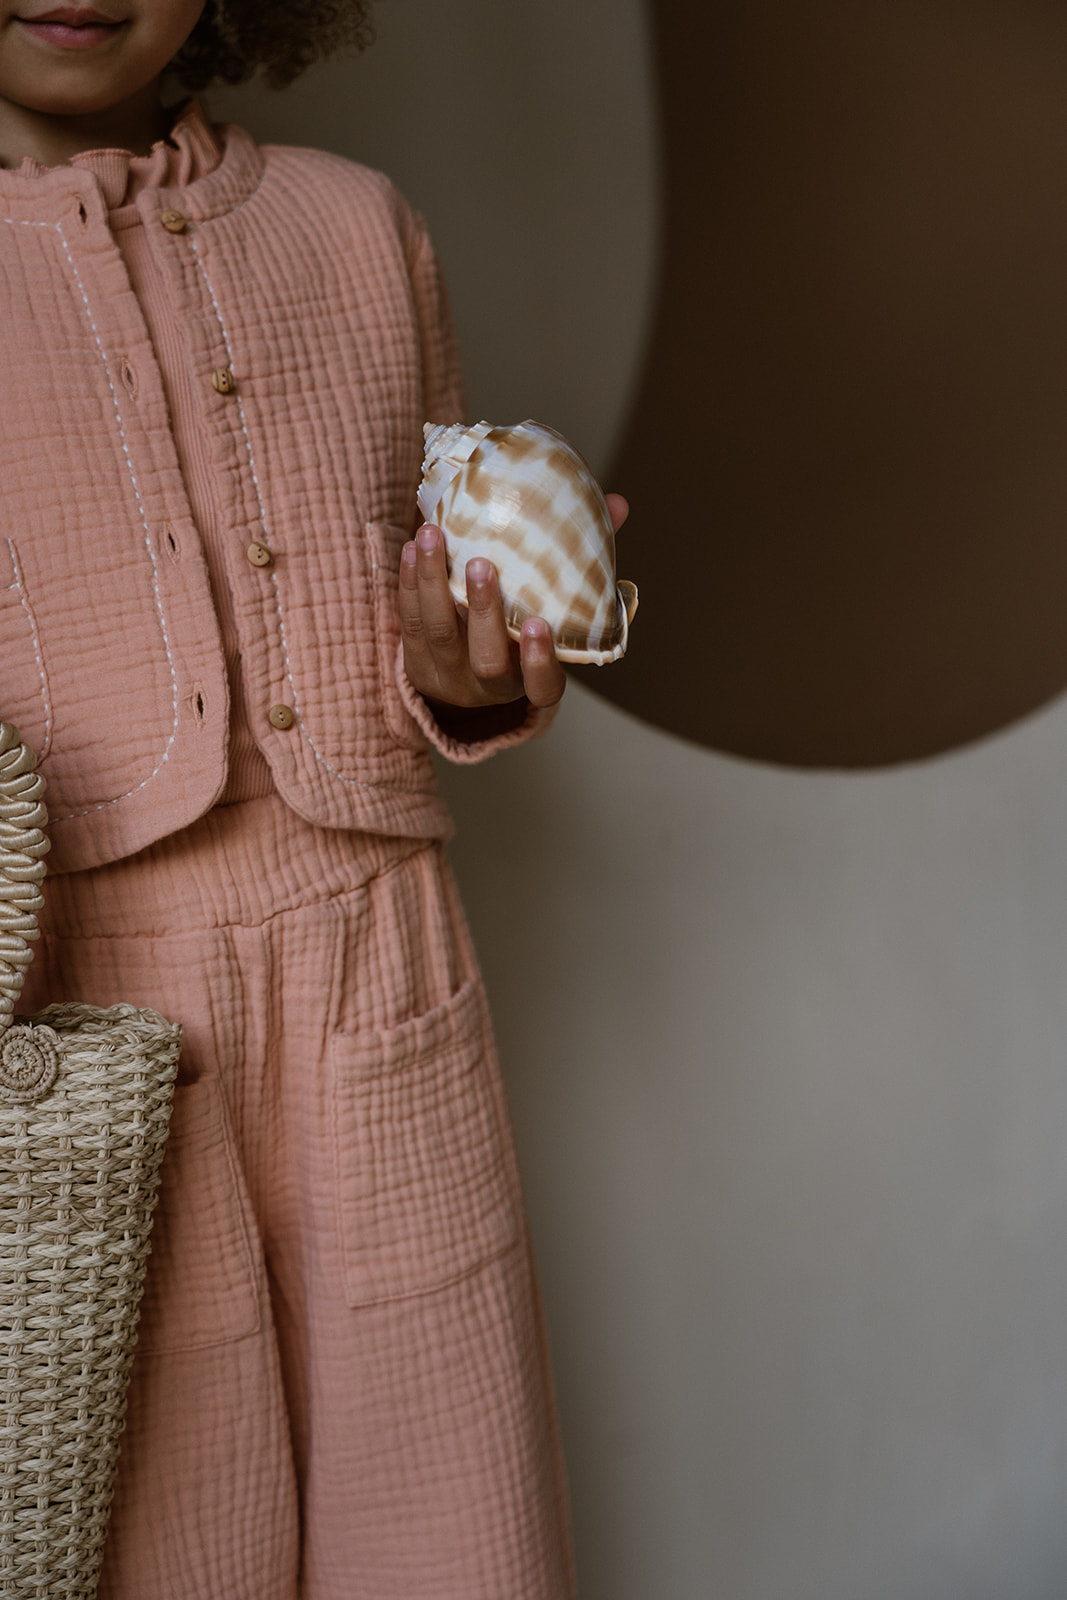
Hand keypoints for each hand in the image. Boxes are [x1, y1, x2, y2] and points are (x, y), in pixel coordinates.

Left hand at [398, 494, 628, 714]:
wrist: (462, 671)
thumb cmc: (522, 627)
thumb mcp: (556, 609)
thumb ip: (584, 562)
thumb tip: (618, 505)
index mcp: (531, 681)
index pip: (543, 687)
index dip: (540, 661)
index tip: (539, 623)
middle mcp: (490, 687)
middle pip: (486, 660)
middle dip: (483, 611)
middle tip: (481, 563)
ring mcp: (448, 676)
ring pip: (438, 633)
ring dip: (433, 582)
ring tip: (433, 534)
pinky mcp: (415, 662)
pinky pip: (408, 622)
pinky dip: (409, 582)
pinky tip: (414, 548)